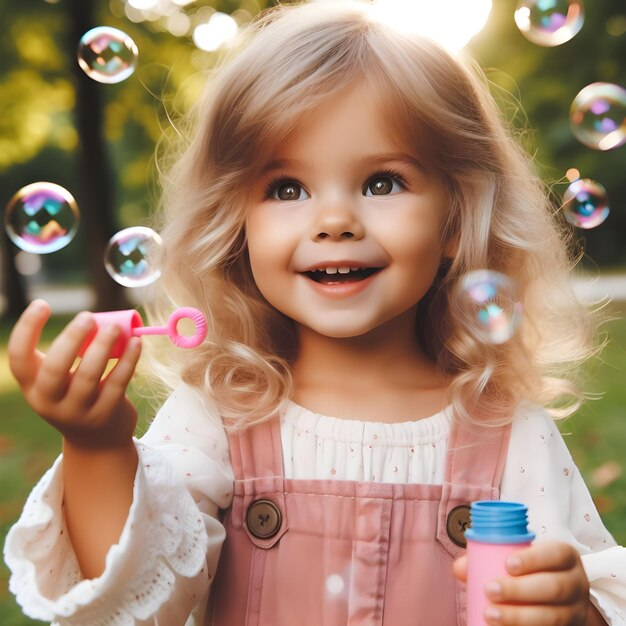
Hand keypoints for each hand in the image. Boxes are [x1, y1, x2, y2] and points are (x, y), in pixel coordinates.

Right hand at [8, 300, 141, 448]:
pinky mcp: (105, 415)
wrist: (98, 441)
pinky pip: (117, 383)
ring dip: (103, 347)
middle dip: (72, 339)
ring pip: (88, 376)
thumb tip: (95, 318)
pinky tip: (135, 343)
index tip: (42, 304)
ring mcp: (77, 412)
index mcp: (33, 387)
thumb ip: (67, 353)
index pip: (19, 358)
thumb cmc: (78, 396)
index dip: (26, 329)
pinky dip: (127, 360)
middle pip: (54, 368)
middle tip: (88, 317)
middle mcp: (49, 402)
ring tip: (116, 327)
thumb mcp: (61, 381)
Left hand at [453, 541, 603, 624]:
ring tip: (490, 614)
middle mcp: (576, 583)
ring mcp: (575, 611)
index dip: (534, 559)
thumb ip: (486, 557)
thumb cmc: (529, 571)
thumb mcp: (516, 558)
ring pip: (553, 617)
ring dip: (519, 617)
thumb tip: (460, 568)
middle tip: (490, 590)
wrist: (554, 599)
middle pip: (554, 587)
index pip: (555, 554)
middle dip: (520, 590)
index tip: (507, 564)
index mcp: (564, 556)